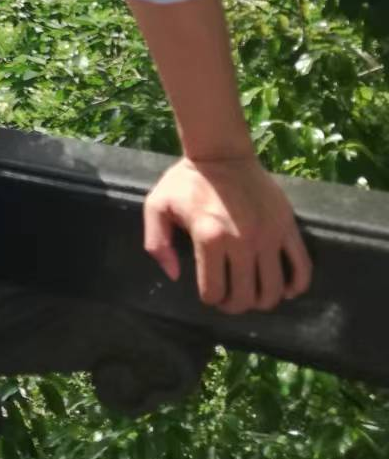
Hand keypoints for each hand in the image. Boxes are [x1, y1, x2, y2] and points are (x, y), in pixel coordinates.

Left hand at [143, 154, 312, 313]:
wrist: (221, 153)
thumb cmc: (187, 181)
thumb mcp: (157, 205)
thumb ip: (156, 243)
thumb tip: (174, 275)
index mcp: (209, 237)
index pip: (214, 292)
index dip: (210, 299)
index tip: (209, 292)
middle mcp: (242, 241)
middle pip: (245, 297)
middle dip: (235, 305)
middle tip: (229, 297)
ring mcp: (268, 235)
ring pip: (273, 289)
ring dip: (262, 301)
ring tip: (252, 293)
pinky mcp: (287, 227)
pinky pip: (302, 267)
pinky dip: (297, 286)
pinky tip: (285, 289)